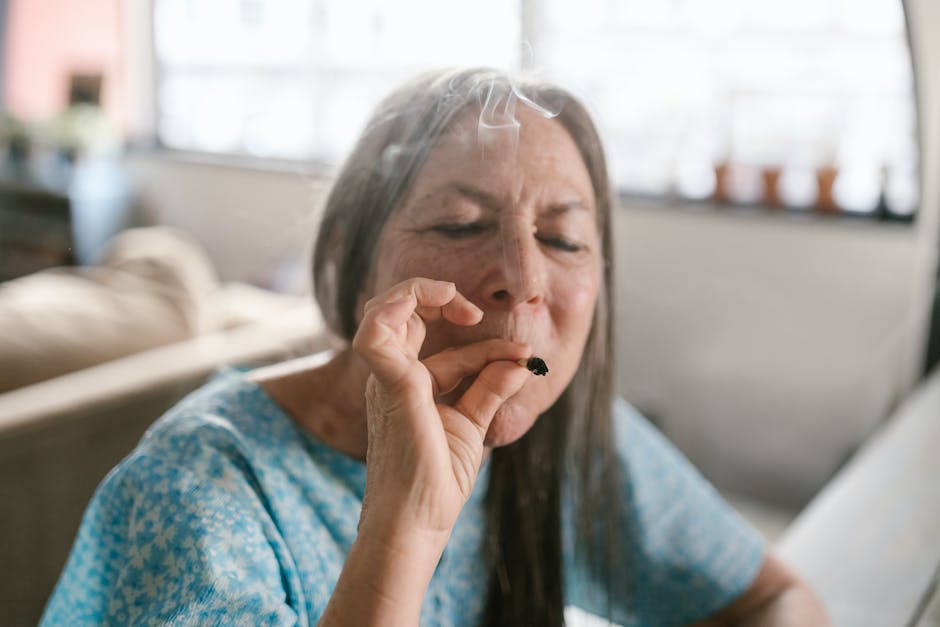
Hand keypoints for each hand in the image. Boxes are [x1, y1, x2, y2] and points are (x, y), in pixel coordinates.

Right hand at [352, 277, 531, 546]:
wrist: (416, 521)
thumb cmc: (436, 480)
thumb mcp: (472, 424)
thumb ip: (492, 388)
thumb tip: (521, 362)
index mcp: (408, 384)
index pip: (448, 347)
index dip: (488, 345)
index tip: (525, 356)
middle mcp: (393, 376)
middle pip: (399, 313)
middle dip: (438, 297)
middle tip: (475, 311)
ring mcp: (387, 379)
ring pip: (381, 311)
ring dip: (416, 291)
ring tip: (455, 295)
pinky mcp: (391, 386)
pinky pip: (375, 334)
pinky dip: (398, 308)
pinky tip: (442, 298)